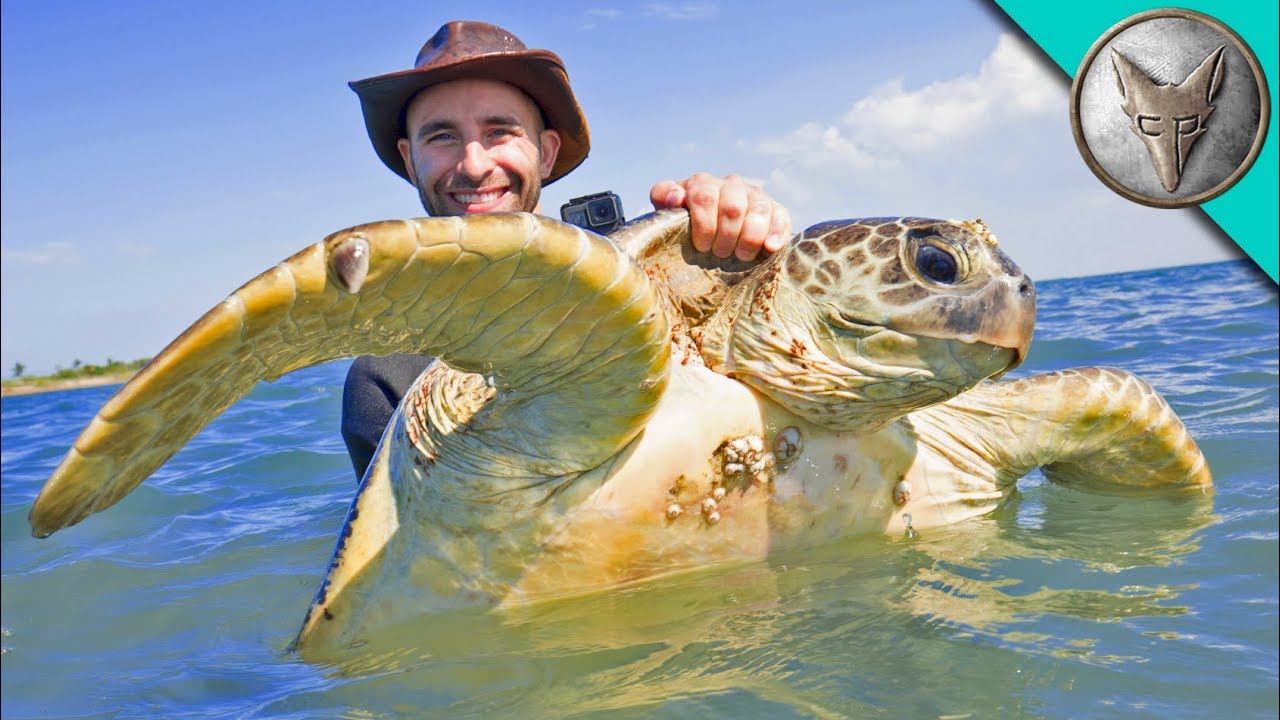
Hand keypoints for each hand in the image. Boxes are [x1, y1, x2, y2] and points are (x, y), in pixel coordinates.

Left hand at [650, 173, 790, 260]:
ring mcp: (755, 196)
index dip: (704, 225)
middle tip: (719, 254)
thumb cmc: (687, 226)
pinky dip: (777, 232)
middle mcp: (731, 185)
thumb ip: (663, 197)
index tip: (701, 246)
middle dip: (726, 236)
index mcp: (703, 183)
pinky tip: (770, 247)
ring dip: (749, 238)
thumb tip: (675, 197)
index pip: (704, 196)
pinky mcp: (776, 210)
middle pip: (732, 207)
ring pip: (758, 210)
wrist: (713, 235)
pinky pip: (781, 216)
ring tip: (741, 256)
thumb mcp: (668, 212)